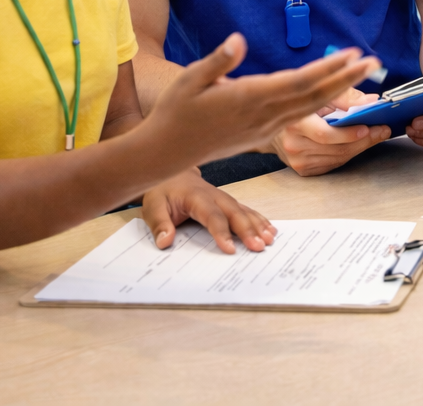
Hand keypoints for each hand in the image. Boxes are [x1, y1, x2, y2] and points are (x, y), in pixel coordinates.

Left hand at [142, 167, 276, 253]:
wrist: (172, 173)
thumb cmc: (163, 191)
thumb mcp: (153, 206)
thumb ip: (159, 224)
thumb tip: (165, 241)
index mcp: (196, 197)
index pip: (212, 216)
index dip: (222, 232)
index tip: (230, 248)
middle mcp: (214, 196)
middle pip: (234, 212)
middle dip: (248, 230)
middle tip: (259, 246)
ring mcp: (223, 197)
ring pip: (244, 210)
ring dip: (258, 224)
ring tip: (269, 239)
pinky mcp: (228, 201)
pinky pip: (246, 210)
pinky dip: (259, 219)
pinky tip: (270, 230)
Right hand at [143, 35, 375, 167]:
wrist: (166, 152)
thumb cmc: (176, 111)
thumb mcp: (190, 79)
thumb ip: (218, 60)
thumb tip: (238, 40)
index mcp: (249, 98)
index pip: (299, 81)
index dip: (329, 68)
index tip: (352, 54)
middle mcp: (264, 115)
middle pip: (314, 95)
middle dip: (346, 78)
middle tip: (373, 61)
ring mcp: (266, 127)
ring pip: (311, 108)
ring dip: (339, 90)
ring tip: (361, 73)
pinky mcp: (264, 134)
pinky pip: (300, 117)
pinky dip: (322, 105)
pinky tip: (334, 94)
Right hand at [271, 92, 391, 176]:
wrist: (272, 126)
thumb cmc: (297, 106)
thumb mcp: (316, 92)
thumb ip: (343, 96)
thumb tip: (370, 101)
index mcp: (295, 122)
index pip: (325, 133)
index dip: (350, 133)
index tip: (371, 126)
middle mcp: (293, 144)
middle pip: (336, 148)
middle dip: (364, 139)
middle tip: (382, 130)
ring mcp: (297, 160)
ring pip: (338, 158)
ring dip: (360, 147)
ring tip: (376, 134)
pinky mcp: (302, 170)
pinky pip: (333, 164)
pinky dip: (348, 154)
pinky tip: (358, 144)